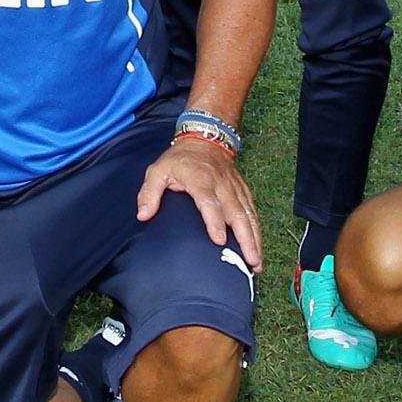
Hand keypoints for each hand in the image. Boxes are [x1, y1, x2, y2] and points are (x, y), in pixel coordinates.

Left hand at [139, 135, 260, 271]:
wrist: (205, 139)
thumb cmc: (180, 159)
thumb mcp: (158, 170)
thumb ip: (149, 193)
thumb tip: (143, 216)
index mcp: (200, 180)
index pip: (209, 203)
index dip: (215, 222)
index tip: (219, 241)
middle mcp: (222, 186)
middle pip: (237, 214)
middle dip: (245, 238)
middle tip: (250, 261)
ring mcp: (235, 189)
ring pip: (248, 215)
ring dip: (255, 239)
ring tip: (257, 263)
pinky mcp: (243, 191)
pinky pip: (252, 212)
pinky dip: (257, 231)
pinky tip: (258, 248)